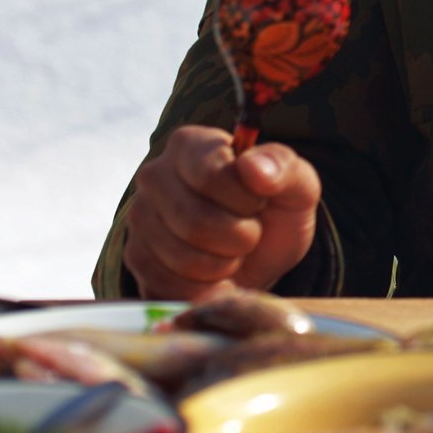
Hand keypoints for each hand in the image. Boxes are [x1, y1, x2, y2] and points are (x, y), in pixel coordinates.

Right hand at [122, 125, 319, 299]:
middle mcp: (154, 175)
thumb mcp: (296, 187)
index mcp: (190, 144)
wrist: (258, 256)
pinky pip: (170, 286)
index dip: (247, 200)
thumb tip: (253, 166)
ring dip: (224, 265)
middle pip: (195, 221)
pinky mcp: (136, 260)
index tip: (260, 202)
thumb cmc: (274, 212)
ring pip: (183, 258)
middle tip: (250, 232)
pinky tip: (215, 272)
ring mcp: (139, 218)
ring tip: (233, 250)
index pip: (212, 175)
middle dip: (239, 237)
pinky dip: (205, 288)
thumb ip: (284, 169)